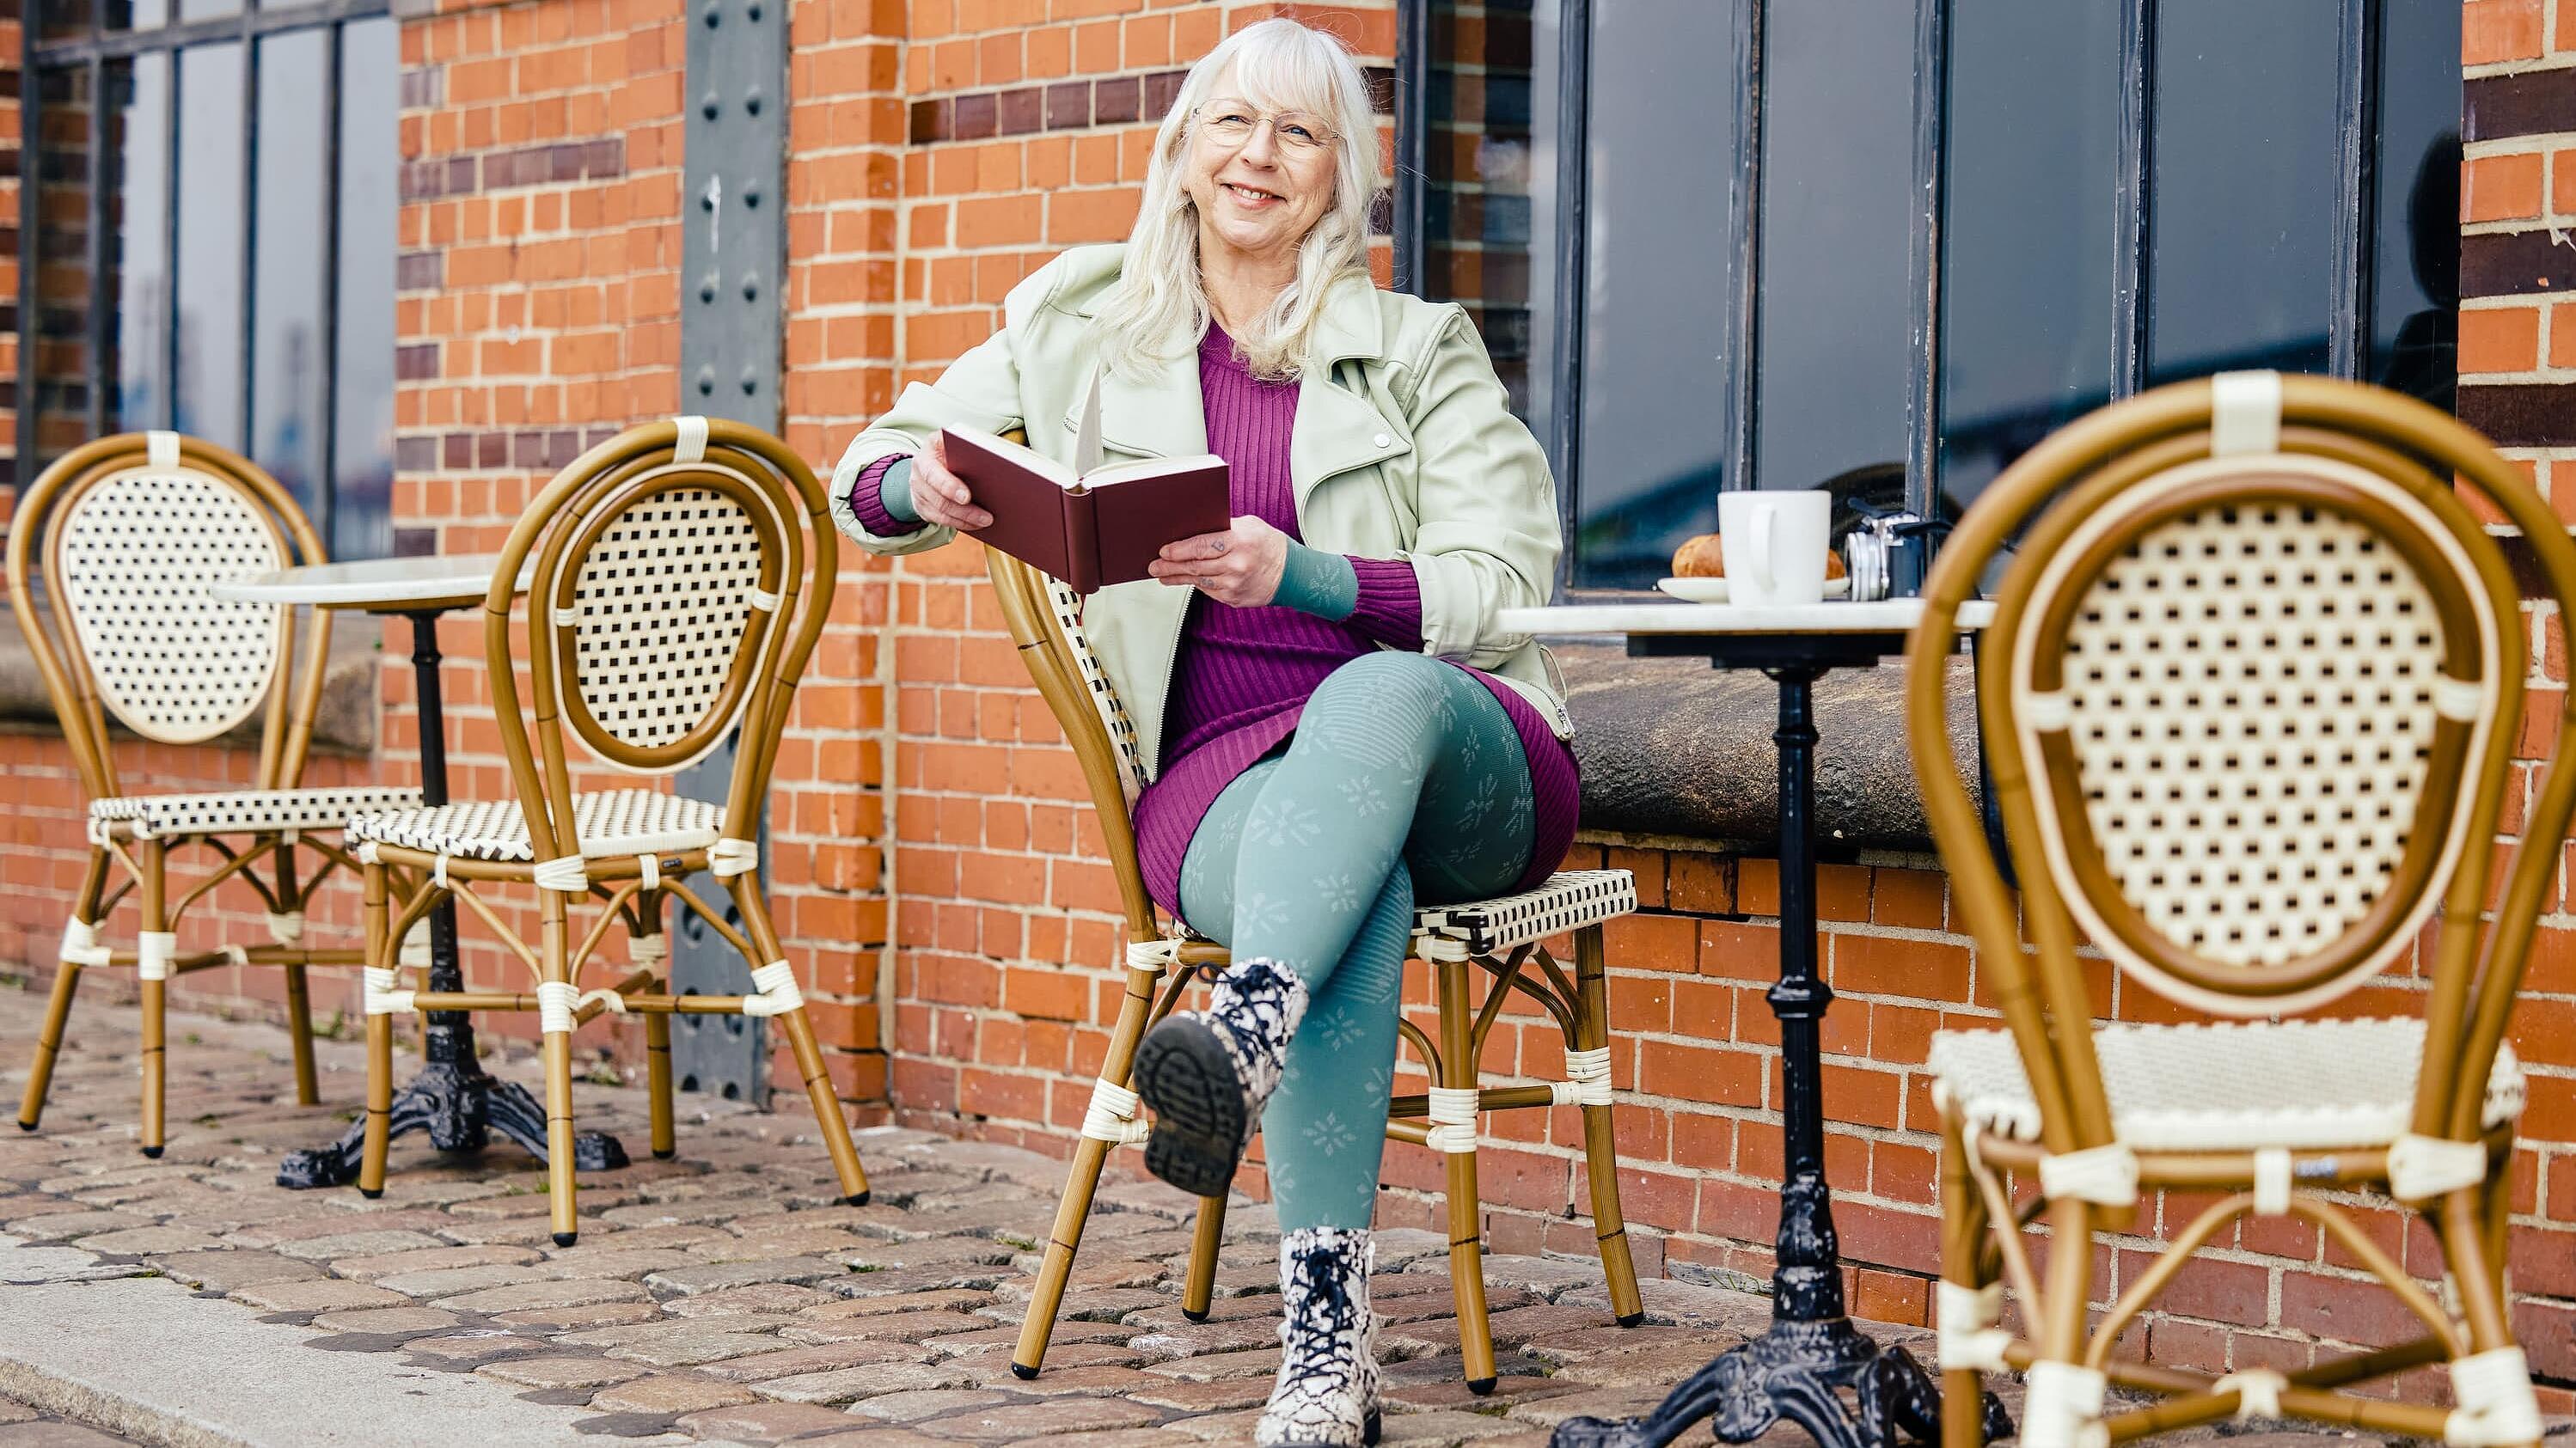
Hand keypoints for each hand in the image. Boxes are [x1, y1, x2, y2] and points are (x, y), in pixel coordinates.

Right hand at [909, 437, 992, 530]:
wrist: (928, 460)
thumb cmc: (949, 449)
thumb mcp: (955, 440)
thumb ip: (969, 446)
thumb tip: (996, 458)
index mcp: (928, 452)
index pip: (934, 473)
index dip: (949, 486)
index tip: (967, 497)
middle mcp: (919, 473)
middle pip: (940, 498)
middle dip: (965, 510)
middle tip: (987, 517)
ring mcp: (919, 491)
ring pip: (941, 512)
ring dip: (965, 520)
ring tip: (986, 521)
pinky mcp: (922, 507)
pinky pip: (940, 520)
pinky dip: (960, 523)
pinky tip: (976, 524)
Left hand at [1149, 515, 1287, 606]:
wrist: (1290, 573)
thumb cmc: (1268, 545)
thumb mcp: (1248, 525)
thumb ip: (1222, 527)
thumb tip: (1192, 530)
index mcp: (1239, 541)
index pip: (1201, 545)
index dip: (1179, 549)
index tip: (1164, 550)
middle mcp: (1236, 565)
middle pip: (1195, 566)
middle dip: (1170, 565)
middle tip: (1155, 565)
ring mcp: (1234, 584)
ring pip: (1197, 581)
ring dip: (1177, 577)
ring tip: (1162, 574)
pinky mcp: (1233, 599)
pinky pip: (1208, 590)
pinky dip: (1195, 584)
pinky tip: (1185, 580)